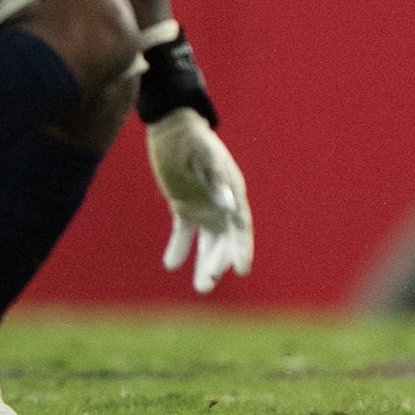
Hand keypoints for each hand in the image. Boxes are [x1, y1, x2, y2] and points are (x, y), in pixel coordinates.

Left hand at [147, 110, 252, 293]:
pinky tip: (172, 264)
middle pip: (225, 239)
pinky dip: (179, 248)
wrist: (173, 127)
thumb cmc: (192, 140)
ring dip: (205, 263)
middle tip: (207, 283)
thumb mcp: (204, 157)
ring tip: (202, 286)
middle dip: (219, 262)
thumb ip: (218, 180)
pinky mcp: (183, 206)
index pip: (241, 226)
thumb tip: (231, 205)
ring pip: (207, 241)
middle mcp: (221, 202)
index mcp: (232, 190)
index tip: (242, 268)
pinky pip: (184, 233)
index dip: (242, 248)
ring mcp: (203, 205)